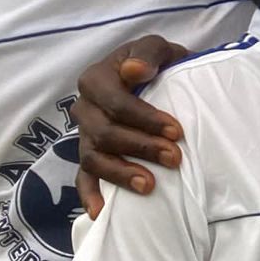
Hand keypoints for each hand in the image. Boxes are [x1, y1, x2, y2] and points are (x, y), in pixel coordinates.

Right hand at [73, 34, 190, 218]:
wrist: (149, 77)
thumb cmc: (153, 63)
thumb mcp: (156, 48)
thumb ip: (149, 53)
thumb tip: (135, 70)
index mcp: (96, 79)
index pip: (115, 102)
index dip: (145, 118)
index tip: (176, 131)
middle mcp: (84, 108)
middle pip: (106, 133)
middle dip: (141, 147)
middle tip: (174, 158)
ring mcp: (83, 135)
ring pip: (93, 158)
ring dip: (121, 173)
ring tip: (150, 185)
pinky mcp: (88, 156)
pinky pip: (82, 178)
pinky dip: (89, 195)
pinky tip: (102, 213)